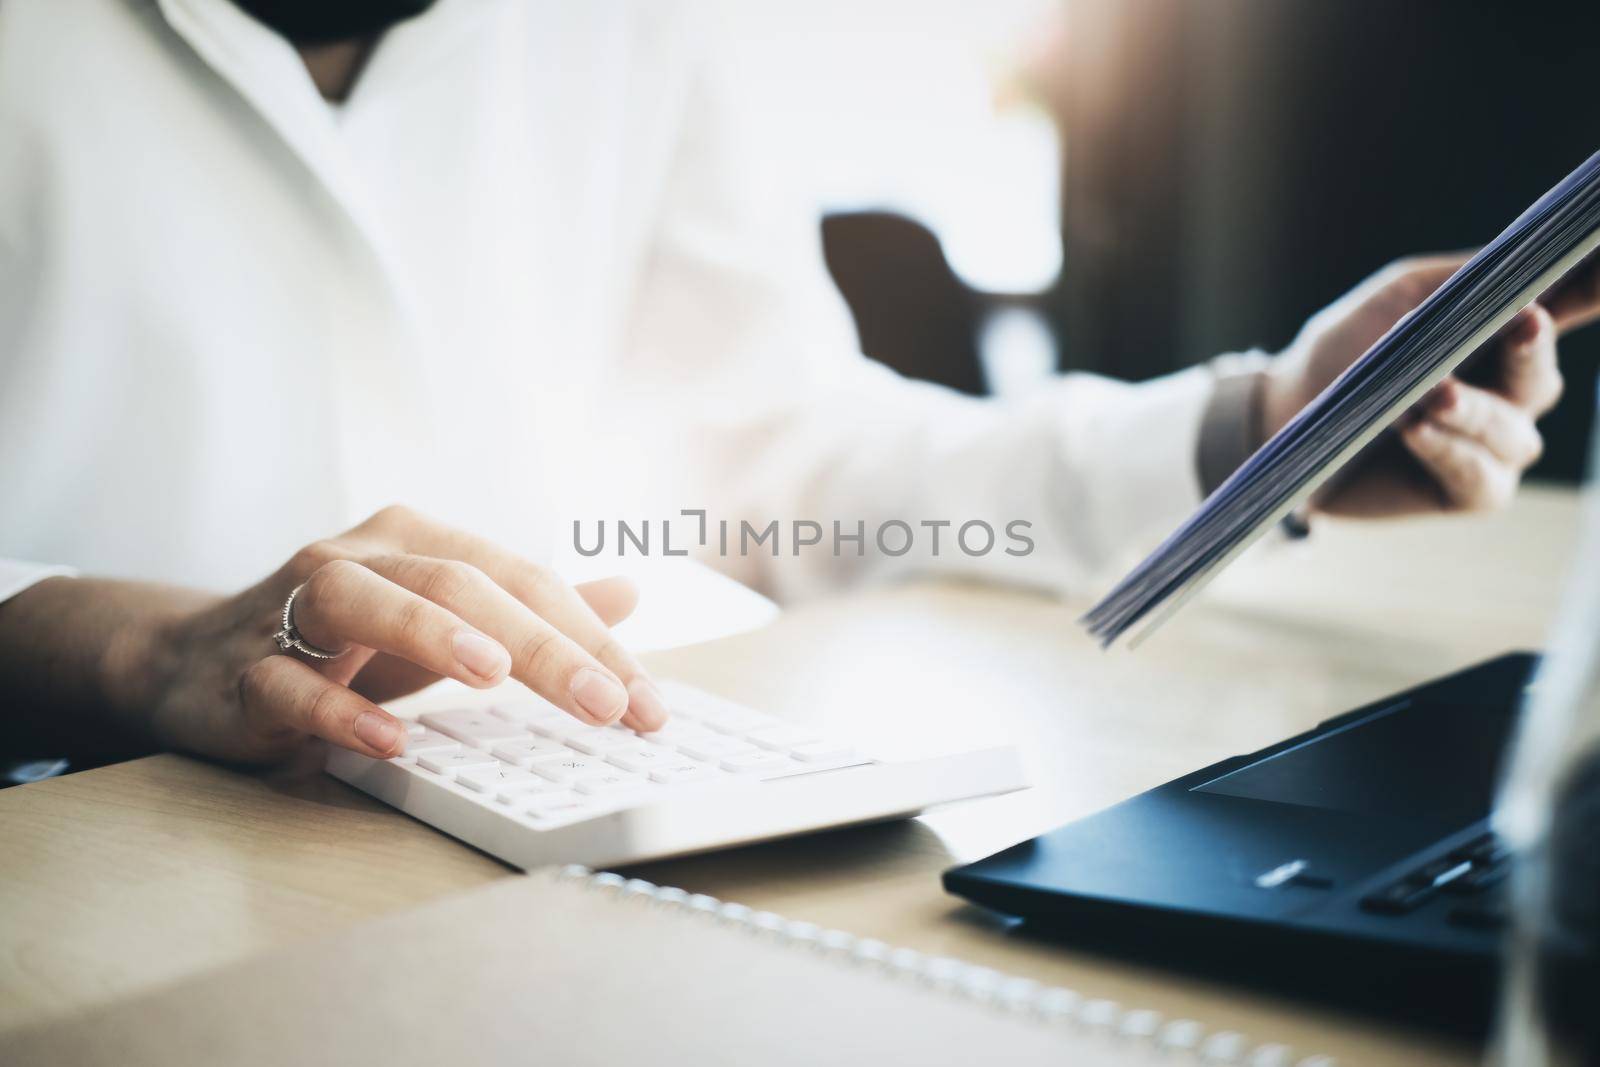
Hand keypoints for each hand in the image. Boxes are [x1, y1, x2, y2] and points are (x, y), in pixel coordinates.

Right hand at [107, 506, 668, 763]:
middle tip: (610, 703)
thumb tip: (628, 593)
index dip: (589, 639)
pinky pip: (289, 684)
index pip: (522, 581)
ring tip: (495, 675)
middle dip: (542, 645)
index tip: (647, 704)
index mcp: (420, 543)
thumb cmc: (343, 643)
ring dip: (433, 634)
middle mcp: (361, 558)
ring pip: (365, 602)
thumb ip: (531, 611)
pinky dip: (336, 708)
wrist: (195, 662)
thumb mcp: (445, 623)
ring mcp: (294, 610)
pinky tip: (387, 738)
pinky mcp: (244, 670)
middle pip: (460, 585)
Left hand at [1260, 251, 1599, 516]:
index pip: (1568, 310)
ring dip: (1473, 410)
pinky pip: (1479, 477)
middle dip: (1529, 351)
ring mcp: (1493, 447)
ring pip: (1513, 433)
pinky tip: (1416, 430)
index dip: (1592, 292)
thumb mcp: (1400, 298)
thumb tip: (1531, 253)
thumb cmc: (1344, 351)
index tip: (1596, 267)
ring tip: (1431, 393)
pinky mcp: (1466, 492)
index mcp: (1503, 338)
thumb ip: (1467, 280)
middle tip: (1521, 323)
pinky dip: (1449, 450)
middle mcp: (1511, 394)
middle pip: (1541, 376)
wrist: (1284, 415)